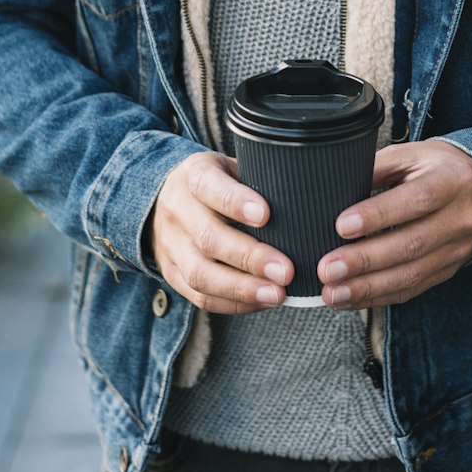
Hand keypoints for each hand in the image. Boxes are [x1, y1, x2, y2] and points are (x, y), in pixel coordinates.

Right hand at [148, 152, 293, 314]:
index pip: (209, 186)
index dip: (235, 202)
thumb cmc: (219, 181)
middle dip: (250, 258)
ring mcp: (170, 245)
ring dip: (241, 289)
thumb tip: (305, 200)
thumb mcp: (232, 167)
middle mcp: (177, 209)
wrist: (166, 197)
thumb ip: (259, 179)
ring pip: (200, 274)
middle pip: (208, 238)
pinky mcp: (171, 274)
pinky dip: (233, 304)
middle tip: (286, 271)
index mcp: (194, 175)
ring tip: (277, 294)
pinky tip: (261, 302)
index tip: (266, 215)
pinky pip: (199, 297)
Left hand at [317, 140, 471, 309]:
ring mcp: (457, 249)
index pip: (416, 200)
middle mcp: (460, 218)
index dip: (379, 215)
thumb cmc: (436, 167)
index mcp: (452, 181)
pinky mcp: (448, 271)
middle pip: (412, 244)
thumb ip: (377, 168)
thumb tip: (334, 188)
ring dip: (367, 288)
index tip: (342, 226)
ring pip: (411, 274)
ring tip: (333, 292)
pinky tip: (351, 299)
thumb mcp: (411, 154)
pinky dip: (379, 297)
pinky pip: (413, 289)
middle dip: (365, 260)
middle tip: (327, 268)